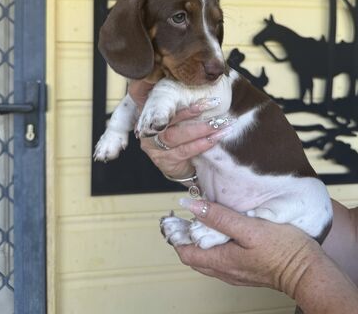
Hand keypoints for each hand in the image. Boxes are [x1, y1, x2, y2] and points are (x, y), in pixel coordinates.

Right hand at [128, 80, 230, 178]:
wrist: (182, 164)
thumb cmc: (183, 133)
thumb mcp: (182, 115)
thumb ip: (185, 100)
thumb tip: (209, 80)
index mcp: (151, 112)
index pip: (162, 101)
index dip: (176, 95)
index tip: (194, 93)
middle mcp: (148, 129)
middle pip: (169, 118)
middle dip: (193, 110)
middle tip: (216, 102)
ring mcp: (153, 147)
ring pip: (177, 136)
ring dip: (202, 129)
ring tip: (222, 123)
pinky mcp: (164, 161)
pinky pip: (184, 151)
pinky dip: (201, 144)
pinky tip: (215, 138)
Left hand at [175, 201, 357, 313]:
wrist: (308, 270)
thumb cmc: (282, 249)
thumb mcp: (248, 228)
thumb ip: (219, 217)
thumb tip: (192, 207)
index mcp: (221, 260)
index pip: (185, 252)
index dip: (175, 235)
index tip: (172, 218)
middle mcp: (224, 270)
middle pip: (193, 255)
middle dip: (183, 237)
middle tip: (181, 216)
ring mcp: (235, 271)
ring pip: (207, 257)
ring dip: (198, 239)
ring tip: (198, 218)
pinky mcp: (245, 269)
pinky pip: (221, 257)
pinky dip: (213, 243)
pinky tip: (221, 229)